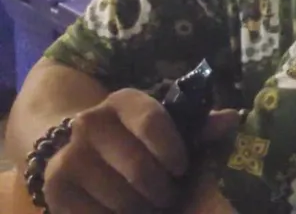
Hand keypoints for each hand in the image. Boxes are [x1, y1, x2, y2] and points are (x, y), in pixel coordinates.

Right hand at [42, 89, 186, 213]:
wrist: (78, 148)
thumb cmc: (136, 138)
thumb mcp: (167, 126)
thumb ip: (199, 127)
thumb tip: (231, 119)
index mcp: (124, 101)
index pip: (152, 122)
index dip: (172, 150)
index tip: (182, 168)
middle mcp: (90, 122)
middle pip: (139, 168)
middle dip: (162, 189)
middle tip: (169, 195)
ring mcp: (68, 155)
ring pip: (121, 197)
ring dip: (142, 208)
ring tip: (149, 203)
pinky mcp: (55, 187)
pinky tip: (124, 210)